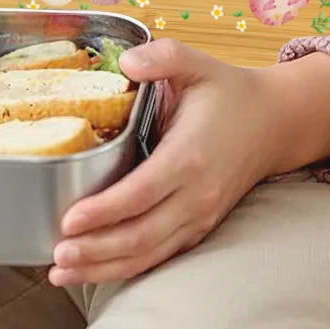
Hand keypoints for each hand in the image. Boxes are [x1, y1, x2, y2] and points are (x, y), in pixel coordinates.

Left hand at [49, 41, 329, 285]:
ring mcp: (200, 216)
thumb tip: (125, 63)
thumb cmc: (228, 92)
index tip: (69, 220)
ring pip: (148, 254)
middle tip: (55, 258)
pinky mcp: (200, 226)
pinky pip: (161, 255)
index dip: (103, 211)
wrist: (273, 122)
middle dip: (94, 251)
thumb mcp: (195, 62)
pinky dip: (127, 267)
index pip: (140, 194)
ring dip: (104, 267)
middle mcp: (196, 195)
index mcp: (188, 155)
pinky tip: (96, 269)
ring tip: (63, 272)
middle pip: (140, 236)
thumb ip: (161, 56)